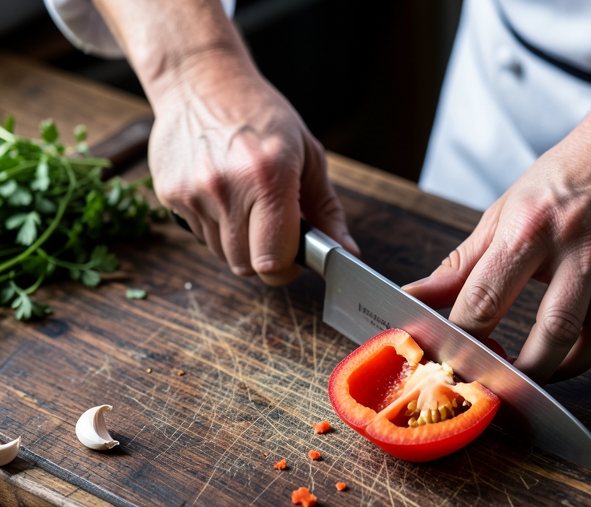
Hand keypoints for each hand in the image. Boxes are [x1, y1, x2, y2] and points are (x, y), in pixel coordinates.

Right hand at [149, 55, 357, 284]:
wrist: (202, 81)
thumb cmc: (262, 116)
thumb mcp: (308, 155)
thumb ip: (327, 210)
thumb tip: (346, 250)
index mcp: (269, 178)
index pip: (274, 260)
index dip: (287, 268)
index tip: (293, 258)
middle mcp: (227, 189)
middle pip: (246, 266)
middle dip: (264, 257)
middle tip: (272, 230)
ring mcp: (194, 193)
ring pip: (221, 255)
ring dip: (239, 242)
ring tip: (246, 204)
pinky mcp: (170, 194)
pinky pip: (199, 235)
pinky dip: (215, 226)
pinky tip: (221, 193)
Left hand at [405, 110, 590, 382]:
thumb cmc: (557, 182)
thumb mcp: (501, 214)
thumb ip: (460, 265)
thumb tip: (415, 297)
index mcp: (528, 227)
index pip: (487, 298)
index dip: (469, 338)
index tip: (462, 358)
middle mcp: (577, 243)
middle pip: (555, 329)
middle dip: (529, 370)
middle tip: (512, 382)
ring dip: (569, 365)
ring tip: (546, 369)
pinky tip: (585, 343)